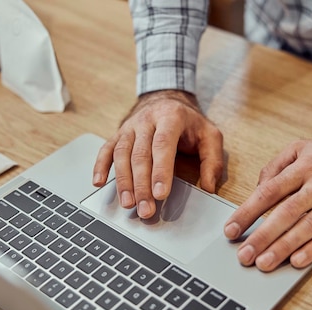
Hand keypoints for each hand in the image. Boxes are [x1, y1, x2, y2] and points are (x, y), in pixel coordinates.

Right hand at [92, 90, 223, 218]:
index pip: (163, 145)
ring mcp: (130, 127)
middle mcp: (146, 121)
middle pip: (140, 154)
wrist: (167, 98)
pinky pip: (106, 149)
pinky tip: (98, 182)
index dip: (161, 171)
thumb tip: (210, 187)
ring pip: (121, 154)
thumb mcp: (210, 135)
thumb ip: (213, 160)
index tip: (161, 194)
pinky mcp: (118, 134)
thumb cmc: (189, 122)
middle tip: (145, 209)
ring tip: (127, 203)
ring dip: (123, 181)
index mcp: (170, 117)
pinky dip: (100, 166)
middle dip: (141, 185)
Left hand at [223, 137, 311, 271]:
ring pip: (307, 227)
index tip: (231, 230)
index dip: (247, 212)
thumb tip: (258, 187)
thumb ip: (277, 165)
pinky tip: (298, 261)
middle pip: (285, 213)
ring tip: (264, 263)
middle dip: (262, 236)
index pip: (269, 191)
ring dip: (284, 247)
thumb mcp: (304, 147)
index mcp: (303, 167)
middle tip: (244, 255)